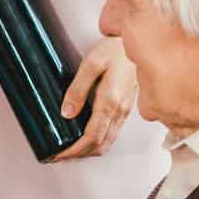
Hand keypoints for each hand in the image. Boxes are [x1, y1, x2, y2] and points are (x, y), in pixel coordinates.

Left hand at [49, 38, 137, 161]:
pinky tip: (89, 139)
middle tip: (61, 156)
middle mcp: (119, 110)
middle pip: (100, 145)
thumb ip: (78, 89)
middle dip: (79, 155)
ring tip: (71, 151)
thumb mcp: (92, 63)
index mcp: (110, 101)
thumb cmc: (117, 48)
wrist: (138, 42)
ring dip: (90, 151)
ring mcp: (125, 110)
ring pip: (108, 142)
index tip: (59, 154)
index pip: (91, 137)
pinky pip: (113, 133)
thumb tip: (67, 112)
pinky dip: (99, 142)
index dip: (74, 150)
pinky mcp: (126, 107)